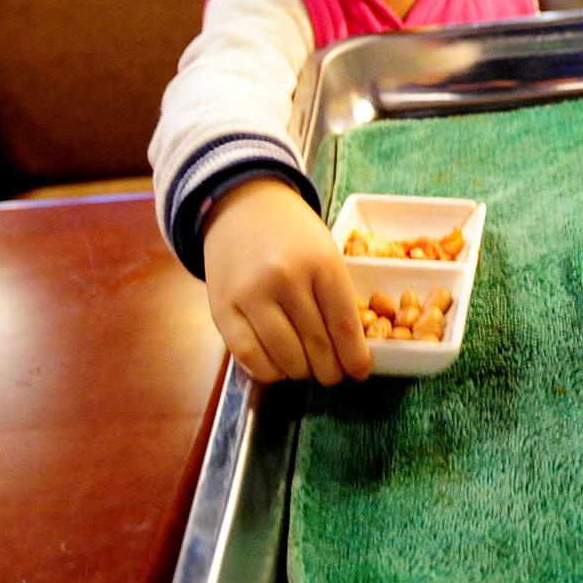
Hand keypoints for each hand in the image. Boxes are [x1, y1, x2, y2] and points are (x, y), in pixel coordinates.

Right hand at [201, 178, 371, 384]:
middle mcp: (286, 278)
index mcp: (321, 262)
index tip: (359, 372)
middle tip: (333, 376)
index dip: (354, 356)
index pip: (344, 324)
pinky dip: (267, 370)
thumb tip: (351, 350)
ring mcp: (251, 294)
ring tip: (306, 371)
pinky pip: (248, 355)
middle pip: (316, 344)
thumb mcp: (326, 251)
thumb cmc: (293, 234)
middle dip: (329, 369)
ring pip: (284, 355)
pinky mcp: (222, 308)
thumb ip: (337, 295)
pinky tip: (277, 369)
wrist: (242, 206)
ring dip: (300, 372)